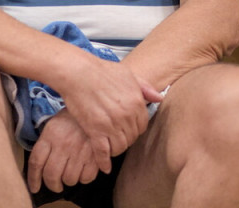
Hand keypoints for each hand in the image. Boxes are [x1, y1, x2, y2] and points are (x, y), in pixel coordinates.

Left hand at [27, 110, 97, 193]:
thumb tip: (39, 165)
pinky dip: (84, 178)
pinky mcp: (95, 156)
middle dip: (53, 185)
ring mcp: (80, 151)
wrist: (97, 108)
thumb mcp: (55, 124)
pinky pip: (86, 178)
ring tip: (71, 174)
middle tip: (56, 185)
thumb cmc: (73, 118)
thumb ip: (46, 142)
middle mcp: (63, 144)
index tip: (35, 188)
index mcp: (51, 134)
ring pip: (69, 179)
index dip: (33, 179)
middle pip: (52, 175)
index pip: (36, 162)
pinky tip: (84, 170)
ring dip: (69, 180)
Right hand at [55, 57, 161, 171]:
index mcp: (137, 102)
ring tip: (110, 147)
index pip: (142, 126)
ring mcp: (112, 124)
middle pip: (132, 138)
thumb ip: (145, 88)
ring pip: (120, 147)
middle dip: (126, 139)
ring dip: (115, 149)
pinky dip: (104, 162)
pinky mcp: (95, 131)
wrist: (79, 73)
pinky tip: (104, 166)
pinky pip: (103, 152)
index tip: (127, 129)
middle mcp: (127, 115)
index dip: (135, 129)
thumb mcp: (129, 75)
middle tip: (117, 138)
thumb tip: (160, 98)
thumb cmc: (102, 71)